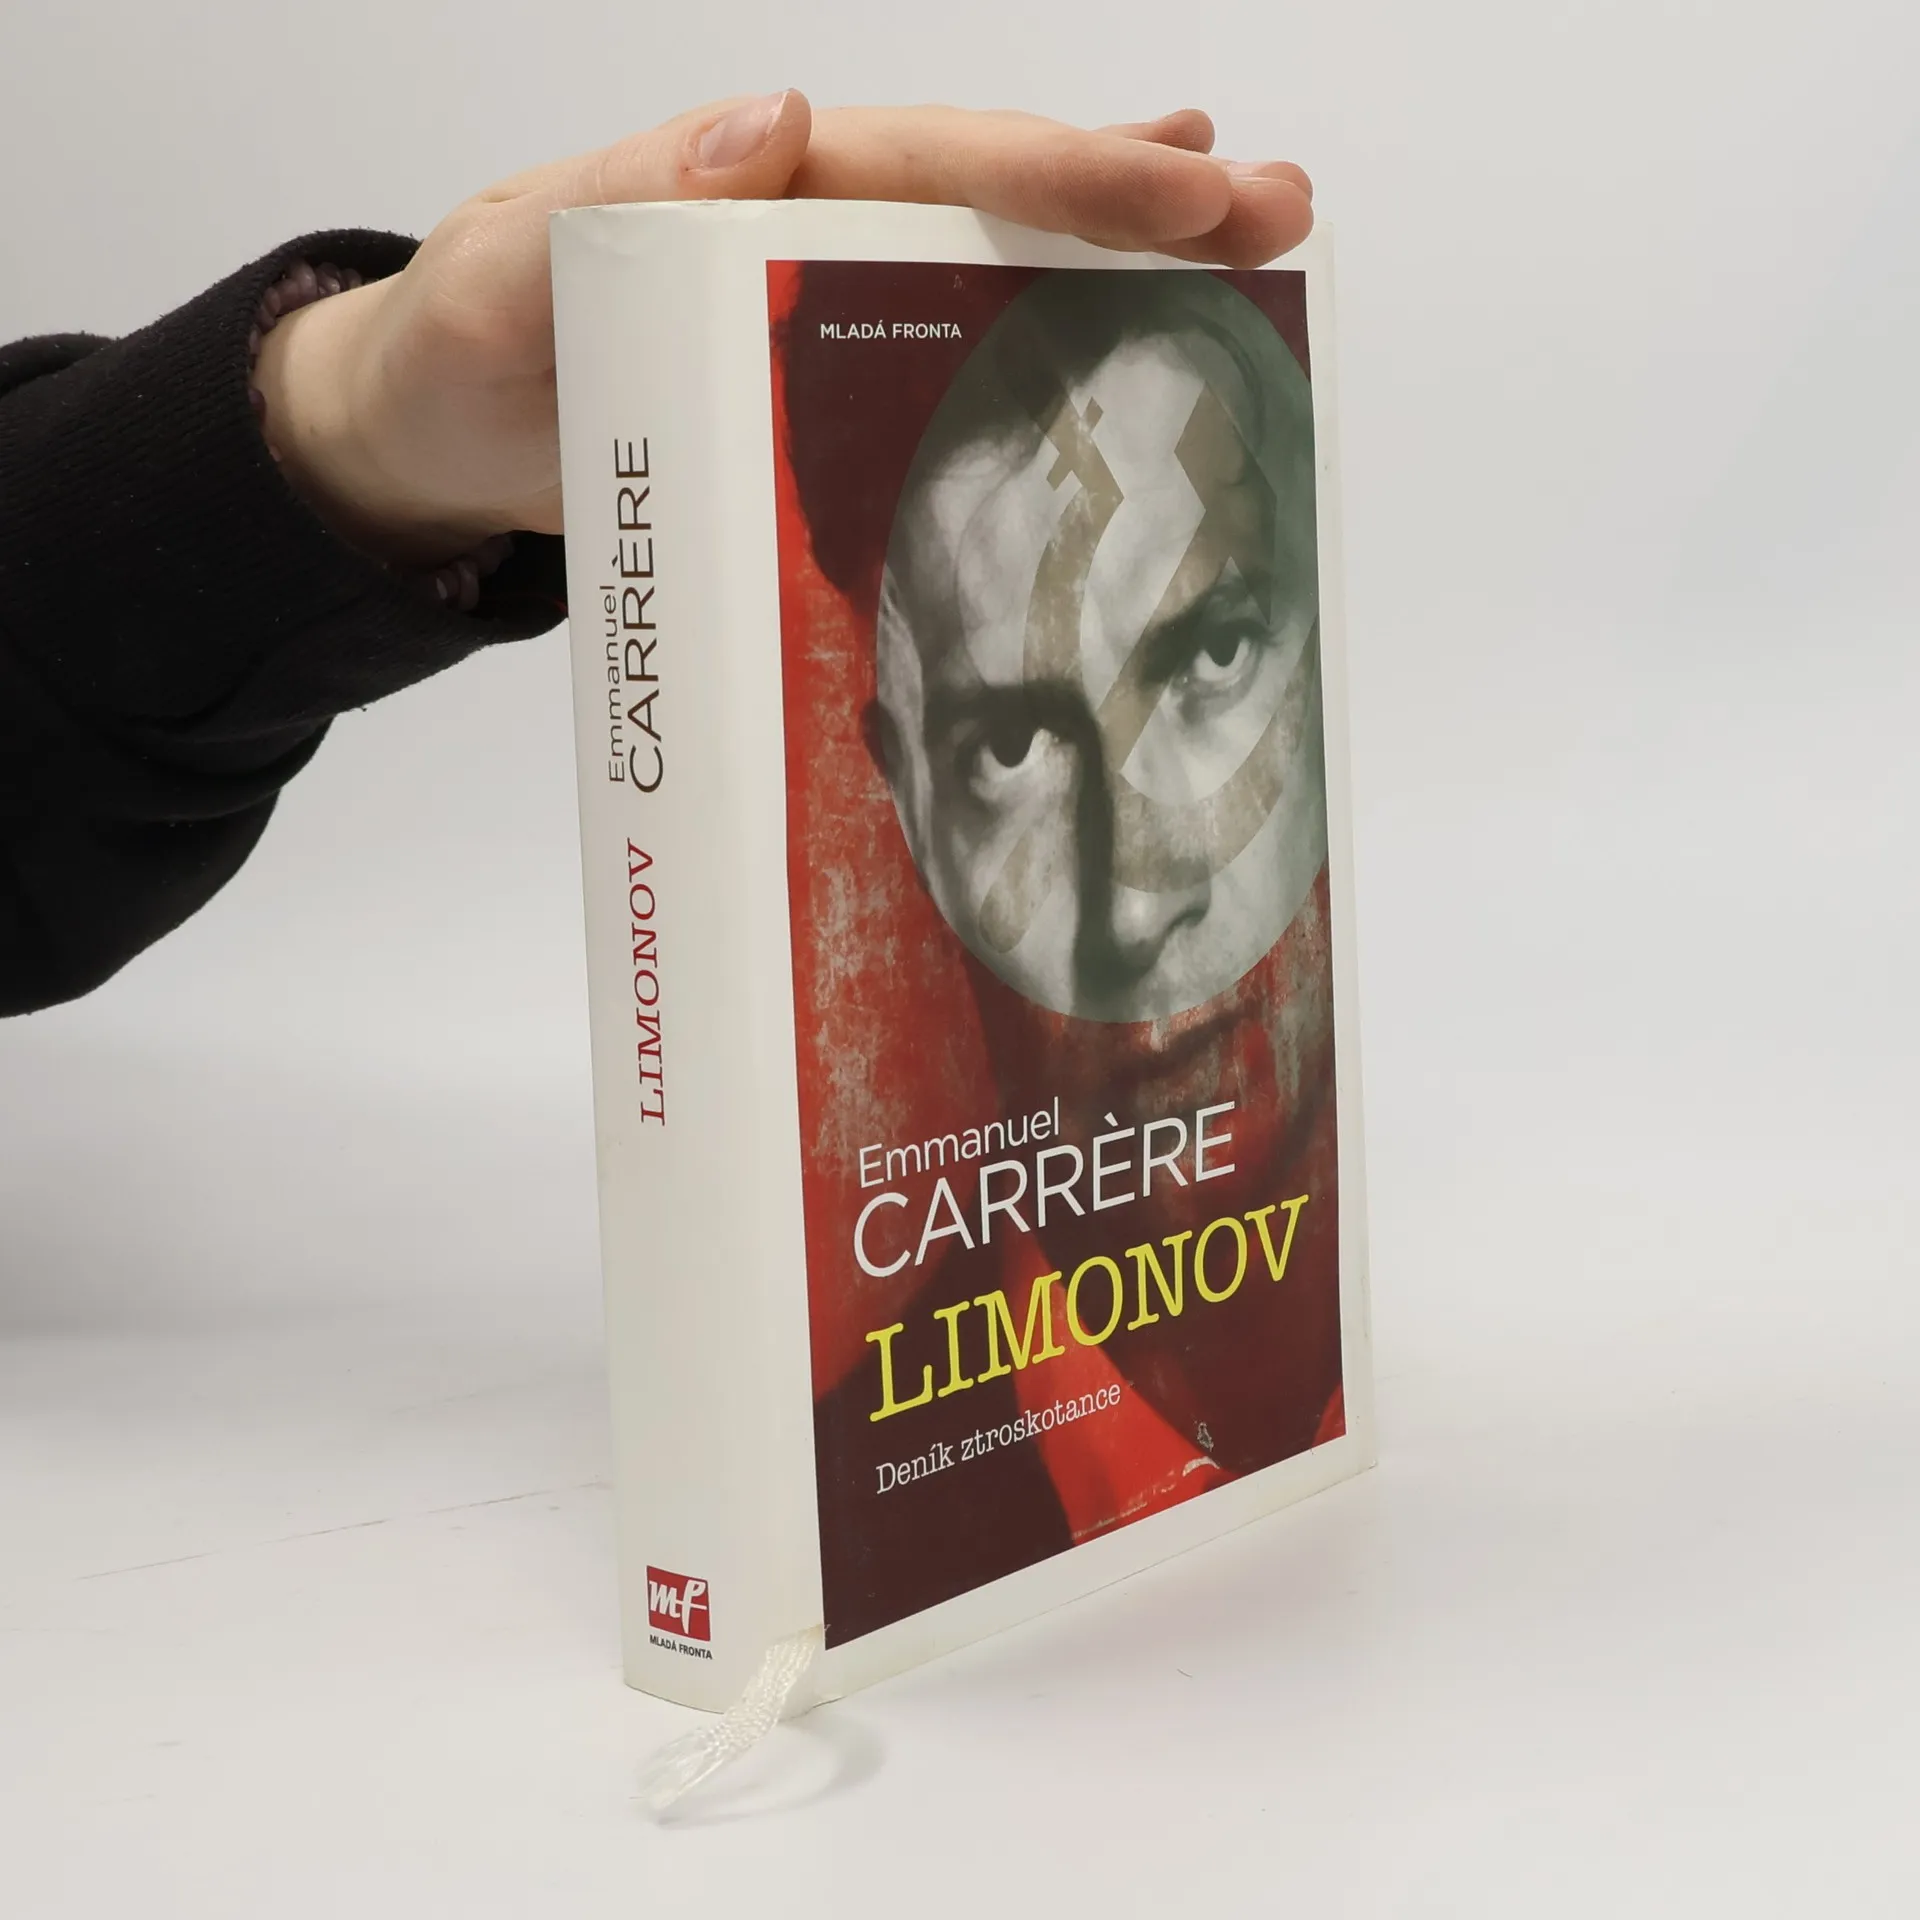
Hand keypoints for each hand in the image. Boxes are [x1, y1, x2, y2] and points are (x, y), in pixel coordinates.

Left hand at [253, 94, 1313, 567]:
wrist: (433, 443)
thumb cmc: (465, 345)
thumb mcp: (513, 260)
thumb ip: (622, 194)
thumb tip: (775, 121)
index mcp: (761, 186)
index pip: (934, 160)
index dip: (1062, 169)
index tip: (1185, 180)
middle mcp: (816, 234)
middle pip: (999, 200)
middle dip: (1142, 199)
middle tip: (1279, 209)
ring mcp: (828, 317)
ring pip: (997, 269)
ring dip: (1124, 261)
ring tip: (1253, 249)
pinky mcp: (822, 401)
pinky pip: (946, 364)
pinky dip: (1038, 343)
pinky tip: (1121, 336)